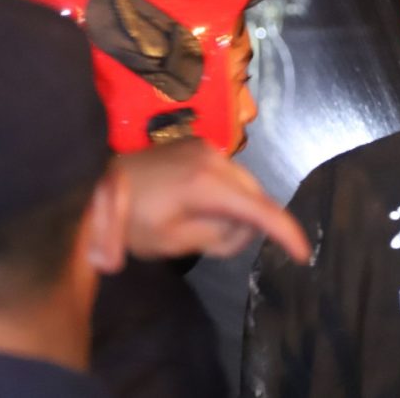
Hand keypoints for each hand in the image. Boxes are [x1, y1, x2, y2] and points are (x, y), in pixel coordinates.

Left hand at [116, 138, 309, 262]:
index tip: (303, 254)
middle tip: (215, 245)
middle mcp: (216, 158)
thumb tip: (245, 227)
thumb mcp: (175, 241)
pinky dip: (225, 194)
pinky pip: (229, 174)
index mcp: (209, 183)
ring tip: (200, 224)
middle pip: (257, 197)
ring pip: (245, 185)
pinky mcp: (198, 145)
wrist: (95, 184)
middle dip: (249, 225)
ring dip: (236, 209)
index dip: (286, 233)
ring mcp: (207, 148)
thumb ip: (221, 236)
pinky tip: (198, 205)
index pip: (262, 210)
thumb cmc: (130, 219)